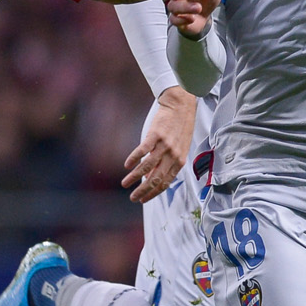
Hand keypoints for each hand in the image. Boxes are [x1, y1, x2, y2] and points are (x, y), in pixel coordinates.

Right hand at [123, 88, 196, 202]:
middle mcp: (173, 155)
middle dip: (143, 191)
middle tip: (132, 198)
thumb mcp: (178, 148)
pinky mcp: (156, 134)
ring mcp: (164, 145)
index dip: (153, 194)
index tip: (143, 200)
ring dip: (134, 178)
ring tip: (125, 184)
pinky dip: (134, 159)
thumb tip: (151, 177)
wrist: (181, 105)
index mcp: (179, 161)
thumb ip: (167, 163)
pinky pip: (143, 150)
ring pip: (147, 167)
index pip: (165, 183)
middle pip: (156, 179)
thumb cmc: (179, 126)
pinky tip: (127, 166)